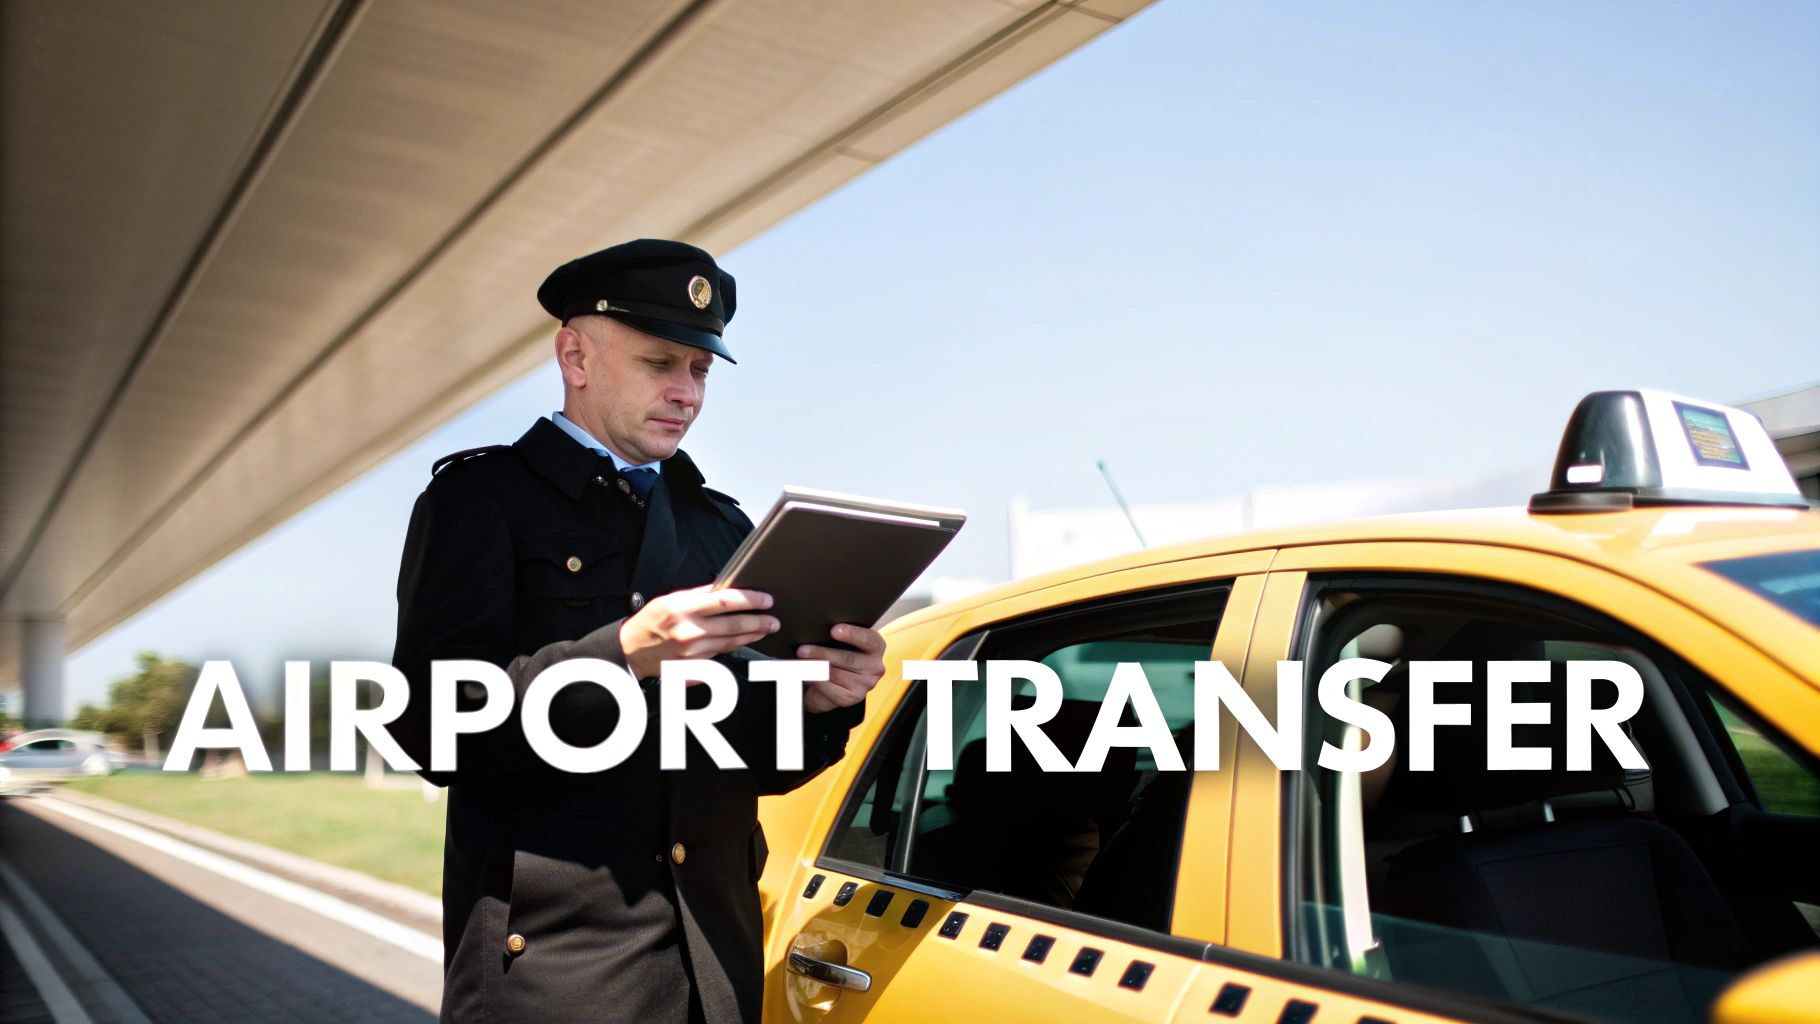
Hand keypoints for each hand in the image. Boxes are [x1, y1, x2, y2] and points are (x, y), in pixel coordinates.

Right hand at [619, 585, 778, 680]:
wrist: (632, 651)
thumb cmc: (651, 621)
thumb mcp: (671, 599)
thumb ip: (700, 594)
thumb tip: (728, 587)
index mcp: (682, 608)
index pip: (725, 601)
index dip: (750, 600)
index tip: (766, 599)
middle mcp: (688, 631)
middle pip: (734, 625)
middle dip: (759, 621)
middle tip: (774, 619)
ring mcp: (691, 652)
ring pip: (731, 643)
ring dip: (751, 635)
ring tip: (765, 628)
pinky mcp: (693, 667)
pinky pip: (720, 655)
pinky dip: (734, 647)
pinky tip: (743, 640)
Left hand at [797, 624, 886, 712]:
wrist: (831, 683)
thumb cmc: (836, 654)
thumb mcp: (840, 642)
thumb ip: (836, 635)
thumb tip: (815, 631)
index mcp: (876, 647)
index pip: (868, 639)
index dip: (851, 634)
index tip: (833, 630)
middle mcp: (875, 667)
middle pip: (847, 658)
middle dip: (822, 653)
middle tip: (801, 650)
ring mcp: (865, 685)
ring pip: (834, 673)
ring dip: (813, 668)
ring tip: (798, 662)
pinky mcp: (851, 698)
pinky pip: (828, 687)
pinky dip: (813, 680)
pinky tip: (805, 675)